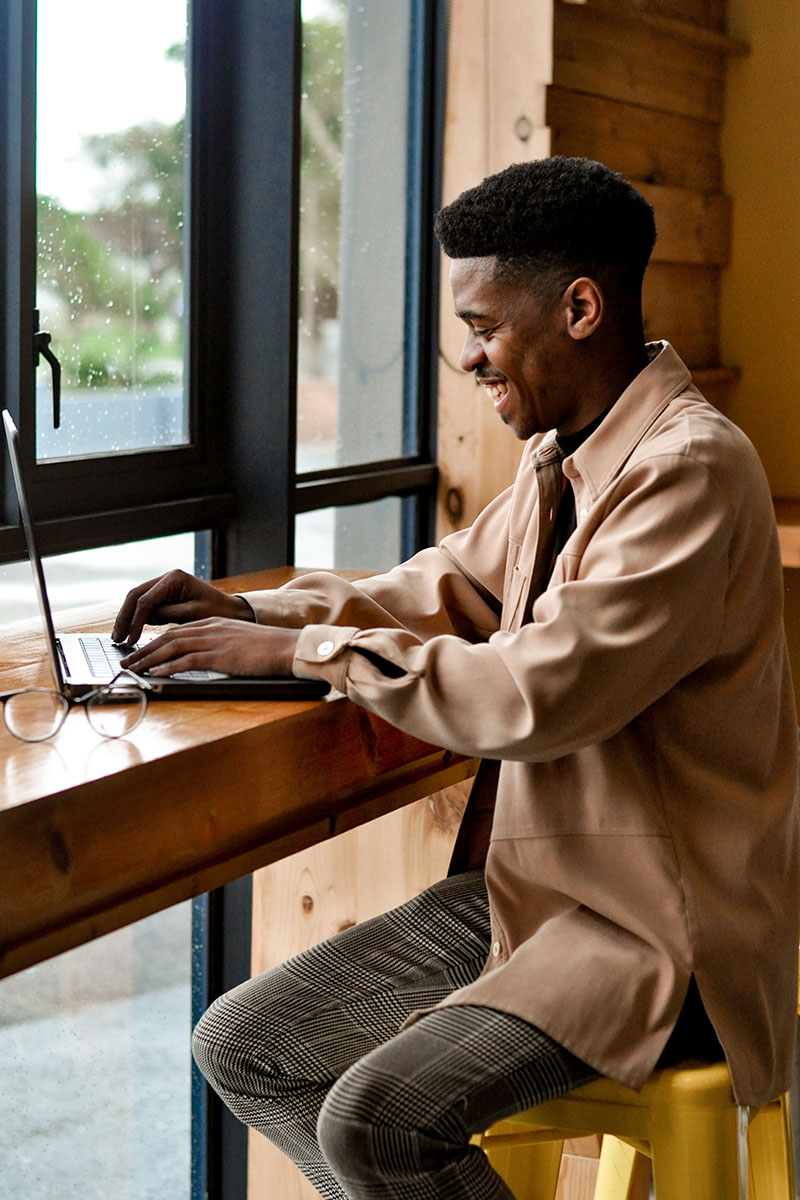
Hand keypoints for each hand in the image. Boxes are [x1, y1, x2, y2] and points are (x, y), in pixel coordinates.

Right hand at [112, 570, 254, 645]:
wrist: (231, 610)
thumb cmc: (218, 611)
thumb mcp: (194, 614)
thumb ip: (169, 614)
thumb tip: (145, 618)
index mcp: (174, 578)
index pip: (147, 600)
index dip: (135, 620)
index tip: (130, 639)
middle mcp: (166, 578)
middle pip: (135, 596)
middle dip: (124, 618)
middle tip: (116, 639)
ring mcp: (164, 586)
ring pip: (136, 601)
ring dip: (127, 619)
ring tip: (119, 639)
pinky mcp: (164, 596)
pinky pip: (145, 607)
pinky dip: (137, 620)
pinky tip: (130, 634)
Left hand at [120, 618, 300, 677]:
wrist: (286, 646)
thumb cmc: (268, 648)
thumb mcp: (240, 642)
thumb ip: (221, 646)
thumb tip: (206, 660)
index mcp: (214, 624)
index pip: (177, 631)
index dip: (156, 642)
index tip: (141, 652)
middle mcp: (210, 629)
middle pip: (168, 637)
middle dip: (144, 650)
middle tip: (126, 660)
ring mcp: (213, 641)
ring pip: (171, 647)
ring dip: (148, 659)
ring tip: (131, 668)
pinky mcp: (219, 655)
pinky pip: (186, 660)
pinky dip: (167, 667)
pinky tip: (154, 673)